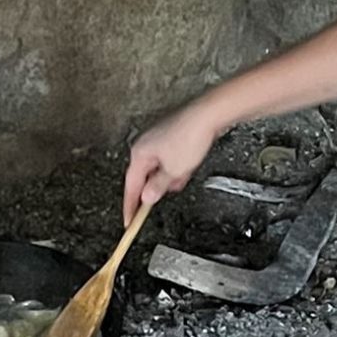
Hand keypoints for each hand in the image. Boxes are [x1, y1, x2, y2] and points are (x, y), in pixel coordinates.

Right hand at [125, 101, 220, 220]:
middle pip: (145, 176)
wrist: (208, 115)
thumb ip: (158, 187)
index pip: (131, 186)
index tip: (129, 221)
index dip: (130, 206)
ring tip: (184, 173)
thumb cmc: (189, 137)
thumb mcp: (173, 171)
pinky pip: (170, 159)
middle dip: (156, 188)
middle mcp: (145, 144)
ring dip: (170, 177)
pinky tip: (188, 167)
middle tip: (162, 197)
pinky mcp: (172, 136)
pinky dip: (178, 167)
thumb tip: (147, 197)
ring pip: (160, 168)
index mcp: (140, 153)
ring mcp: (159, 139)